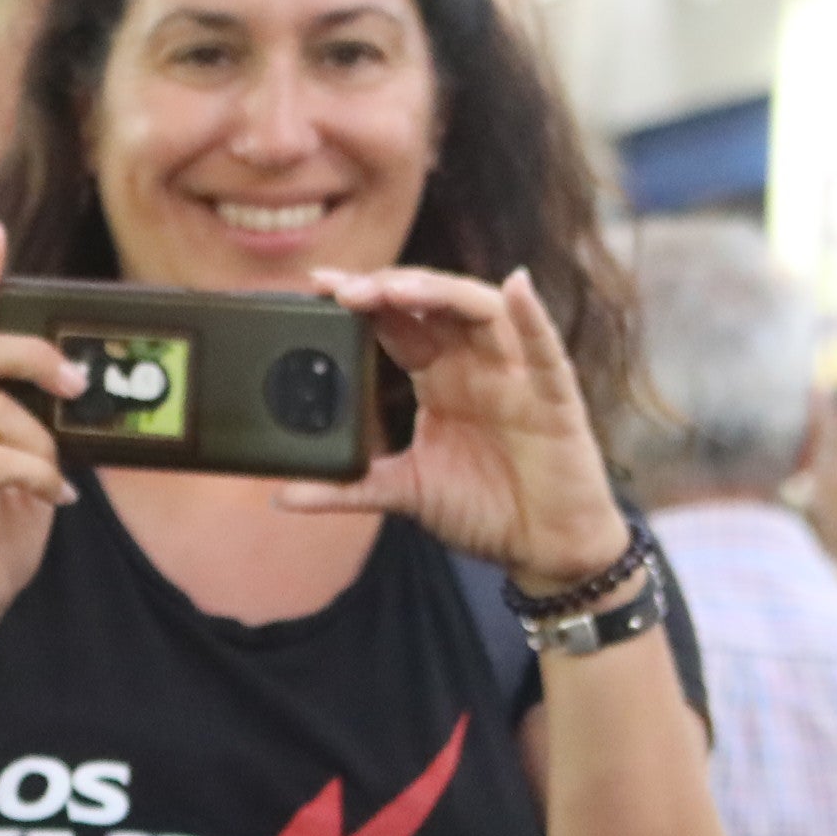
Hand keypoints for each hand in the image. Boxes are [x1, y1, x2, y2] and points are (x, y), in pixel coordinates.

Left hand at [295, 263, 628, 591]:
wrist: (544, 547)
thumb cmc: (485, 507)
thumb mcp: (404, 493)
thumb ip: (347, 488)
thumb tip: (281, 496)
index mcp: (439, 379)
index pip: (397, 324)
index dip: (363, 301)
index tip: (318, 288)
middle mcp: (476, 365)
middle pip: (433, 305)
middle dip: (390, 290)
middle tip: (345, 289)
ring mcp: (516, 376)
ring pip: (482, 313)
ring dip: (441, 294)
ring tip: (399, 289)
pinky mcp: (555, 398)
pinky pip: (546, 351)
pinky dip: (533, 318)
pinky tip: (517, 289)